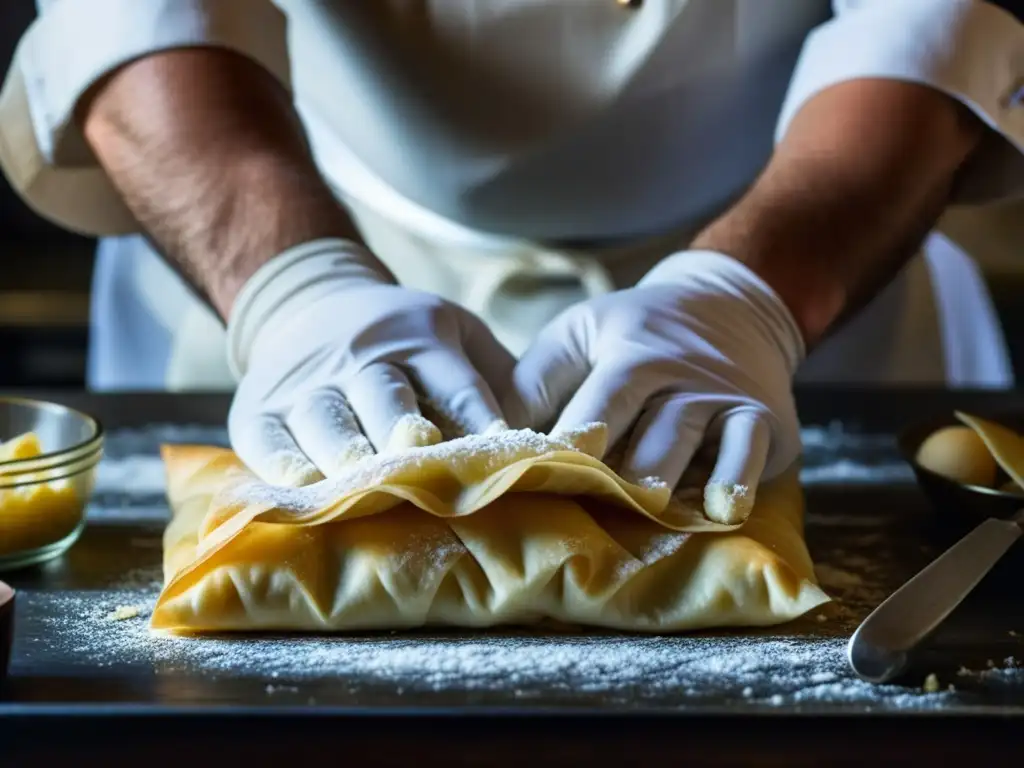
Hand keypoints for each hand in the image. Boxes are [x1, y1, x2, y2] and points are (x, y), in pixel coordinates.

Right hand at [227, 239, 514, 484]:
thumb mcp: (457, 334)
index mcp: (422, 338)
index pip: (456, 383)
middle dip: (403, 434)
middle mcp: (362, 357)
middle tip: (422, 467)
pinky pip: (268, 443)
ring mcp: (307, 384)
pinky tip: (300, 494)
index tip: (503, 454)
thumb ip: (498, 379)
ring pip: (327, 421)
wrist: (311, 302)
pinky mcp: (258, 410)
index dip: (479, 418)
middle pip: (385, 397)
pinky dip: (282, 470)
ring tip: (361, 492)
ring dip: (345, 458)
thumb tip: (552, 442)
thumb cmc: (406, 338)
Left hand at [502, 251, 804, 523]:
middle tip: (588, 500)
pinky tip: (723, 510)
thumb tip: (489, 436)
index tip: (541, 474)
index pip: (597, 403)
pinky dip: (737, 479)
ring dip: (667, 475)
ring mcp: (721, 399)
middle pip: (643, 427)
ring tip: (647, 507)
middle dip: (617, 469)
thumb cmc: (635, 332)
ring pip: (690, 440)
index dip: (571, 441)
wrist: (732, 308)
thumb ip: (538, 380)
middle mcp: (677, 375)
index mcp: (628, 353)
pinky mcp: (762, 422)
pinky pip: (750, 452)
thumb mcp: (581, 334)